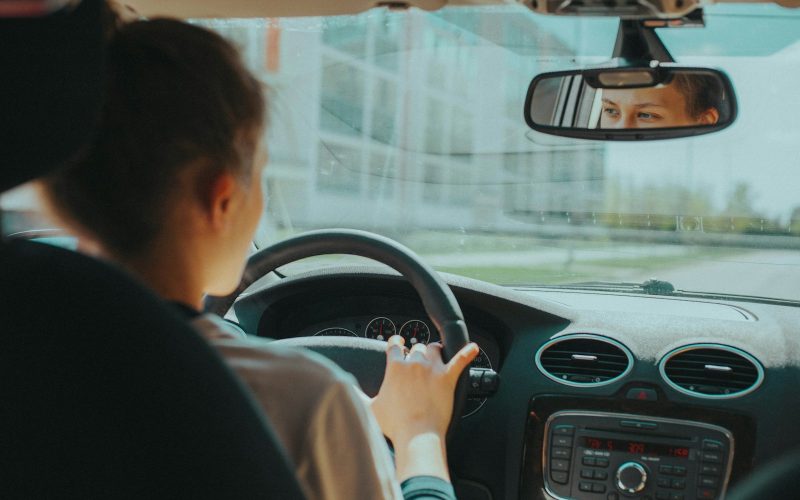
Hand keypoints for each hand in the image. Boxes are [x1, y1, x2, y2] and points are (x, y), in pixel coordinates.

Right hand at [370, 335, 477, 480]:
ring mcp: (432, 369)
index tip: (397, 342)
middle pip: (416, 347)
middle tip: (417, 360)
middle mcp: (413, 363)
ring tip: (436, 353)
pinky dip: (468, 352)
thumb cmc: (394, 424)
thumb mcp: (369, 407)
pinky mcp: (448, 377)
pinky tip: (473, 348)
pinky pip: (460, 360)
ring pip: (434, 348)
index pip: (394, 345)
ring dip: (435, 350)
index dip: (395, 342)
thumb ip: (356, 394)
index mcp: (395, 367)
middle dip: (416, 352)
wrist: (416, 435)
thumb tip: (341, 388)